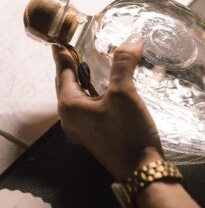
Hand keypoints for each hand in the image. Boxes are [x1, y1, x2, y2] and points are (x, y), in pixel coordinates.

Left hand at [53, 42, 162, 180]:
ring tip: (92, 59)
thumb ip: (124, 63)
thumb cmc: (127, 132)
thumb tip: (132, 38)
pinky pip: (89, 104)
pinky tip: (108, 84)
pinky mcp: (95, 132)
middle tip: (78, 44)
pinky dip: (94, 89)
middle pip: (68, 82)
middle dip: (72, 63)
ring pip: (79, 94)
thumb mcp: (124, 93)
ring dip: (85, 76)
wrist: (141, 169)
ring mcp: (82, 126)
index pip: (63, 71)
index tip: (62, 37)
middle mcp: (70, 116)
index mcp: (69, 105)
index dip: (63, 53)